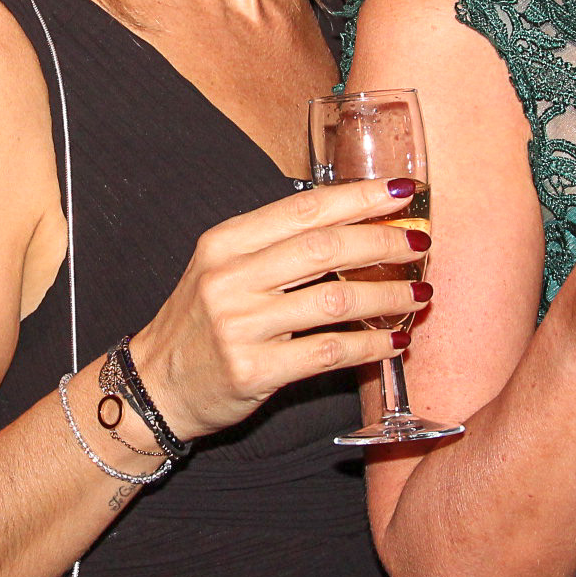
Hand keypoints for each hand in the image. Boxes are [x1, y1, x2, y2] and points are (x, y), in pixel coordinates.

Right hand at [127, 178, 430, 441]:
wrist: (155, 385)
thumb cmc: (201, 323)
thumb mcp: (223, 268)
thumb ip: (276, 246)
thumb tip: (354, 225)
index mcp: (226, 242)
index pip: (304, 208)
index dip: (360, 197)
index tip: (403, 191)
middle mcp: (230, 278)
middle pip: (325, 248)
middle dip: (384, 242)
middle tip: (420, 243)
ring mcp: (241, 325)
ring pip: (335, 300)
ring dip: (388, 295)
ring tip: (419, 294)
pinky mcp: (255, 371)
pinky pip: (329, 352)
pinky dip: (370, 345)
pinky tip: (393, 341)